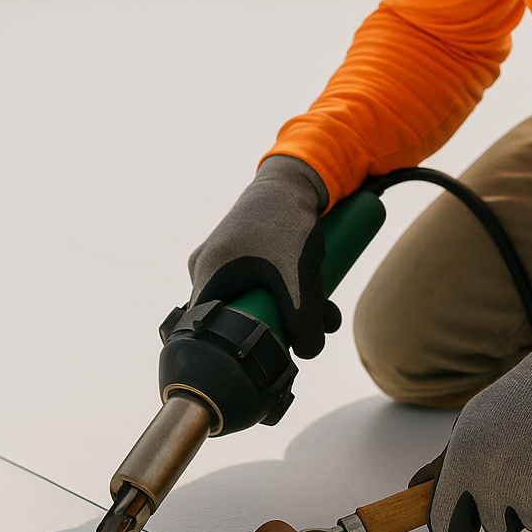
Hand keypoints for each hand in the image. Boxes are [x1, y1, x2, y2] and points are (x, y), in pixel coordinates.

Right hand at [187, 155, 340, 358]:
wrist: (296, 178)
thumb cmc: (288, 223)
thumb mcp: (300, 281)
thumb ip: (305, 324)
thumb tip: (308, 353)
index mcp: (206, 276)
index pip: (210, 331)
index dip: (241, 347)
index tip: (276, 349)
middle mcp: (206, 269)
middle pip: (240, 317)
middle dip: (283, 324)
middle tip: (316, 318)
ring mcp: (223, 260)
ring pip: (257, 300)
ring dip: (293, 306)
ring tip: (324, 295)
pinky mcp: (241, 252)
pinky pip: (260, 283)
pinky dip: (287, 289)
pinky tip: (314, 281)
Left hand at [415, 319, 531, 531]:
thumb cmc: (521, 399)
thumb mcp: (470, 423)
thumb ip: (445, 463)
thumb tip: (416, 488)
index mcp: (461, 465)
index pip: (445, 524)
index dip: (455, 526)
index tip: (461, 524)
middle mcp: (490, 484)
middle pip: (495, 527)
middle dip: (509, 508)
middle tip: (521, 470)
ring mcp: (527, 494)